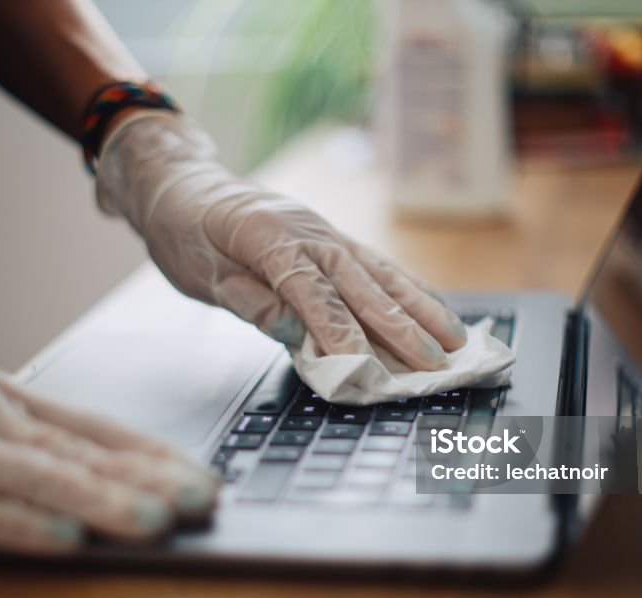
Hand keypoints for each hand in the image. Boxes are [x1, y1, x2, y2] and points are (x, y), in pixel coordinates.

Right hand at [0, 367, 218, 553]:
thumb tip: (125, 481)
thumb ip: (47, 451)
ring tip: (154, 522)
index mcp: (17, 402)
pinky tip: (66, 540)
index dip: (156, 454)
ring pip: (38, 476)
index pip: (100, 429)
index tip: (204, 478)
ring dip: (100, 500)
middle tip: (201, 501)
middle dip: (147, 478)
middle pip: (80, 451)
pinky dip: (22, 525)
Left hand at [95, 113, 467, 370]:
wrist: (185, 186)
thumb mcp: (201, 274)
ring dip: (421, 307)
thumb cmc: (185, 232)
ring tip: (457, 338)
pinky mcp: (333, 237)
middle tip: (436, 363)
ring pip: (381, 273)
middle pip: (361, 284)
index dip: (339, 331)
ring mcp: (325, 231)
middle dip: (402, 327)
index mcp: (267, 238)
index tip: (366, 367)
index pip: (311, 292)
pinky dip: (409, 288)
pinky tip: (433, 308)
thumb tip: (299, 336)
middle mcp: (307, 231)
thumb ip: (251, 302)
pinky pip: (377, 265)